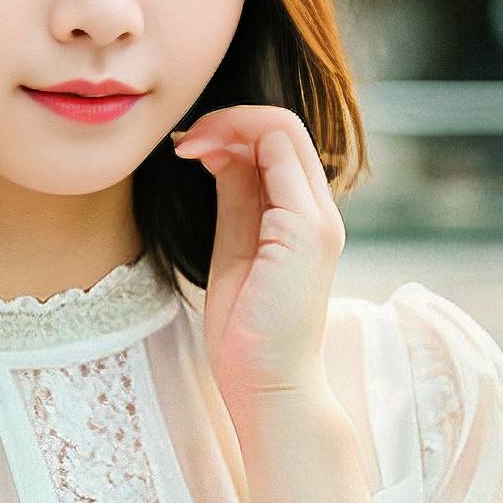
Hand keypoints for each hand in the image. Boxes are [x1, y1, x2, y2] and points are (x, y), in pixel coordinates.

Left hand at [172, 105, 345, 415]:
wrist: (266, 384)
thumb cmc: (246, 331)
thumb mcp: (233, 247)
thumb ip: (235, 198)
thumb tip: (217, 149)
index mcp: (302, 218)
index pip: (279, 144)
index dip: (233, 130)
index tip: (188, 148)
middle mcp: (318, 212)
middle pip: (285, 125)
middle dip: (228, 118)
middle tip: (183, 140)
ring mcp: (316, 219)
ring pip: (284, 128)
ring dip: (229, 123)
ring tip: (188, 145)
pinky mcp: (304, 229)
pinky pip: (279, 153)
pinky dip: (235, 140)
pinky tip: (199, 156)